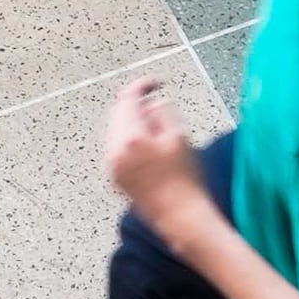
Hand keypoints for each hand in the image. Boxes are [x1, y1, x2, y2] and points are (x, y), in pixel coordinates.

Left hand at [101, 79, 207, 231]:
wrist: (180, 215)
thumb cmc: (185, 180)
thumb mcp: (180, 137)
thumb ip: (163, 112)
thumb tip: (151, 103)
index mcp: (131, 138)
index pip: (128, 99)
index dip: (141, 85)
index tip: (154, 82)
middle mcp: (115, 151)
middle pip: (118, 113)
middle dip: (135, 104)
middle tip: (156, 101)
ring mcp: (113, 165)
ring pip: (116, 130)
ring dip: (132, 121)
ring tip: (155, 125)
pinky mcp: (115, 176)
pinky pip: (117, 148)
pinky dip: (129, 139)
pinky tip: (148, 146)